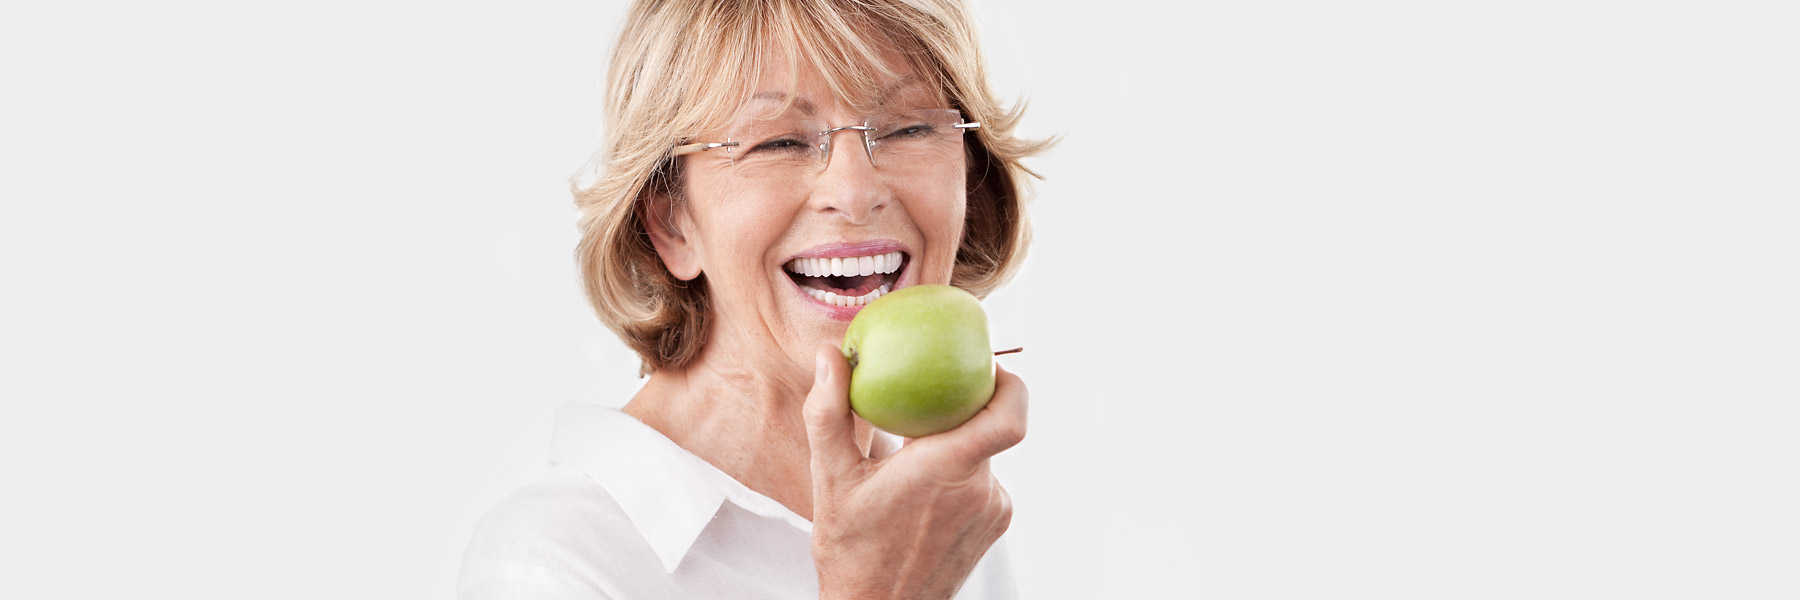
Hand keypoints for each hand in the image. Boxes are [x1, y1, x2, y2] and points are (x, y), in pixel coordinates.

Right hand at [803, 343, 1027, 599]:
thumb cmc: (852, 551)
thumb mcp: (830, 478)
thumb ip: (829, 412)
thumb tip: (831, 356)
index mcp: (946, 470)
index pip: (1008, 416)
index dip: (1008, 383)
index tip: (983, 365)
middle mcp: (980, 490)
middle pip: (993, 427)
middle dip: (965, 406)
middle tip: (931, 393)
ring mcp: (993, 510)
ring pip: (988, 453)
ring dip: (958, 442)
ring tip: (916, 446)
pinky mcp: (996, 524)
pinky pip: (986, 479)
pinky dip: (962, 469)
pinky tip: (925, 482)